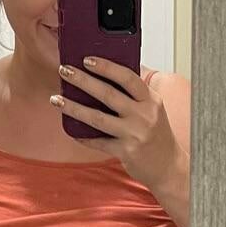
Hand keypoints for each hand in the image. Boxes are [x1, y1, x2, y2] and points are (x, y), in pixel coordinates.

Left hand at [51, 58, 182, 193]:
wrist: (168, 167)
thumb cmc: (158, 136)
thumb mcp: (153, 109)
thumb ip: (135, 94)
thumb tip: (108, 75)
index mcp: (150, 100)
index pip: (127, 77)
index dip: (106, 67)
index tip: (87, 59)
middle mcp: (144, 115)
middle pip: (108, 94)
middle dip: (83, 80)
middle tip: (64, 71)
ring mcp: (134, 134)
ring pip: (98, 118)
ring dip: (74, 108)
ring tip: (56, 99)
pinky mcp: (126, 151)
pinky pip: (99, 142)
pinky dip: (84, 137)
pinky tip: (72, 131)